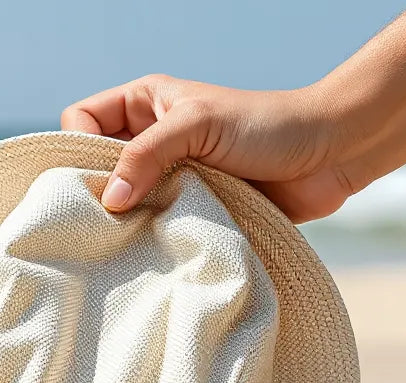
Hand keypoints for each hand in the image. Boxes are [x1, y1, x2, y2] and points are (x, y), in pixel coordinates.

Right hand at [61, 75, 353, 223]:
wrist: (328, 156)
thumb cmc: (266, 126)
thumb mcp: (197, 125)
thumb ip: (147, 156)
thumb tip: (109, 200)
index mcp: (145, 104)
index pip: (82, 122)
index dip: (76, 148)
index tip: (91, 181)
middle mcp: (153, 141)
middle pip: (98, 169)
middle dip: (96, 192)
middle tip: (101, 222)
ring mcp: (173, 179)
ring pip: (126, 205)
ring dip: (126, 223)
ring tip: (127, 242)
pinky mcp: (194, 212)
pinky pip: (157, 230)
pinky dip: (152, 242)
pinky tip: (152, 255)